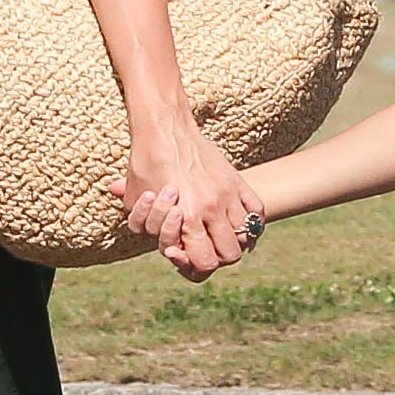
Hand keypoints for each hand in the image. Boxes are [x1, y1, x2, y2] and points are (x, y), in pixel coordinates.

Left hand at [125, 118, 252, 280]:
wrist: (165, 128)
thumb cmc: (146, 164)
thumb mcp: (136, 199)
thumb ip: (146, 227)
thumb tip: (167, 247)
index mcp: (188, 215)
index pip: (205, 263)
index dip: (195, 267)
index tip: (184, 254)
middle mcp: (212, 207)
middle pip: (230, 255)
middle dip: (215, 257)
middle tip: (201, 247)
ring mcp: (228, 193)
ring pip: (247, 235)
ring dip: (234, 240)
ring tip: (218, 234)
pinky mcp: (237, 179)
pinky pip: (258, 210)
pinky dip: (251, 222)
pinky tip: (235, 221)